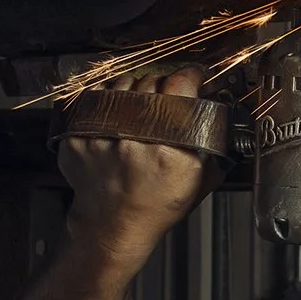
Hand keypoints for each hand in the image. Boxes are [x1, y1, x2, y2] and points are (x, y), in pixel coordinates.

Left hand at [59, 66, 223, 261]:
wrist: (114, 224)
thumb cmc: (157, 204)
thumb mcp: (199, 179)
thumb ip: (212, 142)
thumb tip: (223, 111)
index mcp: (169, 149)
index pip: (180, 86)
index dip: (189, 75)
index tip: (192, 76)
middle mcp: (133, 139)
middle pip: (151, 82)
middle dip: (163, 85)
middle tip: (167, 99)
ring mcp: (100, 135)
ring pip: (122, 84)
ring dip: (135, 88)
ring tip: (141, 107)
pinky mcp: (77, 135)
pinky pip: (95, 97)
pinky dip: (108, 97)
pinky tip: (117, 111)